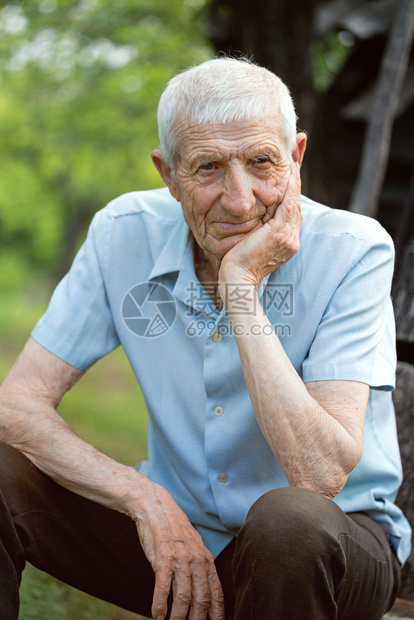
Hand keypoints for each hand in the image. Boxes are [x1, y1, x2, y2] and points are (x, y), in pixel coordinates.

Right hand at [132, 478, 224, 619]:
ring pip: (183, 597)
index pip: (216, 593)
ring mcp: (179, 559)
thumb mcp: (194, 546)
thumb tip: (204, 592)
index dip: (217, 614)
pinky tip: (157, 616)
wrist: (156, 508)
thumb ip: (200, 567)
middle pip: (202, 599)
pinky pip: (162, 588)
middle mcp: (196, 560)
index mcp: (206, 559)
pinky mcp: (161, 558)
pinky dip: (160, 606)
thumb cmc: (174, 530)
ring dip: (178, 618)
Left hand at [219, 161, 301, 289]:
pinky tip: (289, 168)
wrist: (236, 282)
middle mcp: (291, 237)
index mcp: (285, 241)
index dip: (291, 188)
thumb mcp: (246, 244)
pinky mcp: (280, 232)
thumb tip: (248, 218)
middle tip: (296, 154)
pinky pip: (289, 202)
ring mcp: (288, 235)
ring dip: (295, 176)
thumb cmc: (235, 267)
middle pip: (295, 201)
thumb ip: (253, 230)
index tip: (289, 169)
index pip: (289, 209)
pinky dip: (291, 184)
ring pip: (294, 199)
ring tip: (294, 155)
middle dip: (296, 177)